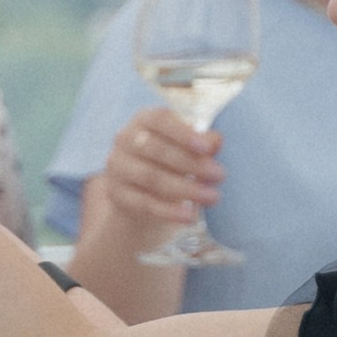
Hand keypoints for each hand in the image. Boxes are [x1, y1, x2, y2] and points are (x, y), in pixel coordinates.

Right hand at [97, 103, 219, 249]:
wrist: (142, 191)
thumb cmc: (173, 159)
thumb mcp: (189, 147)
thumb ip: (203, 142)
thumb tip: (216, 141)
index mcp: (144, 119)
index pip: (160, 120)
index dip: (183, 133)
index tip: (208, 148)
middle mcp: (124, 139)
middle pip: (157, 150)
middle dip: (192, 163)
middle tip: (220, 175)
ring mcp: (116, 167)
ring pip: (151, 177)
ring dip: (185, 188)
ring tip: (212, 197)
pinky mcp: (116, 193)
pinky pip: (143, 202)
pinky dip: (168, 211)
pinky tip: (189, 216)